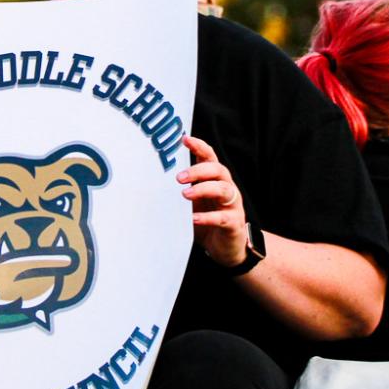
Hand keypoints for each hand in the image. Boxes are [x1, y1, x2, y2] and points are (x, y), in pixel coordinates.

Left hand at [177, 134, 254, 269]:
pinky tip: (194, 219)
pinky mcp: (234, 223)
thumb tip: (155, 179)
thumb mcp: (193, 203)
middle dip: (198, 170)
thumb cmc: (206, 221)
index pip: (210, 157)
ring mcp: (233, 206)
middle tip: (179, 177)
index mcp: (215, 180)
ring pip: (224, 190)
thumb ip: (182, 190)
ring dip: (204, 189)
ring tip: (185, 195)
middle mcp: (227, 188)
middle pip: (218, 170)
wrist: (225, 249)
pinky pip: (223, 217)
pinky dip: (208, 217)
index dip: (200, 146)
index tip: (185, 139)